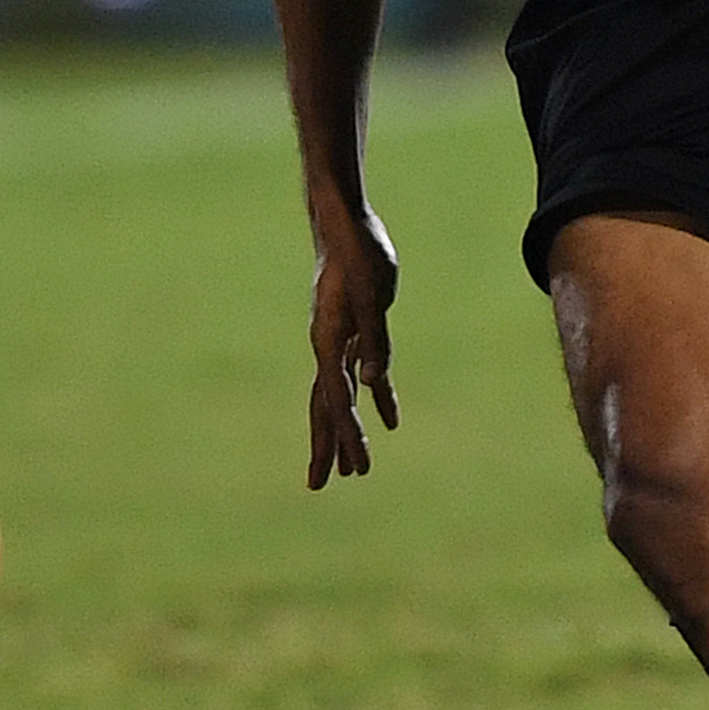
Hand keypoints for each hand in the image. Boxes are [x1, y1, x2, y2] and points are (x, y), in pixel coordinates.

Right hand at [306, 201, 400, 487]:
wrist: (344, 224)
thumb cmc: (359, 254)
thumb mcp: (373, 295)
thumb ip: (375, 338)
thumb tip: (372, 382)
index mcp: (328, 342)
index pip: (336, 399)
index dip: (346, 434)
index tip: (355, 465)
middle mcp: (326, 347)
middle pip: (325, 407)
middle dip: (326, 446)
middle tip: (319, 485)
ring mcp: (337, 341)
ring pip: (338, 396)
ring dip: (345, 431)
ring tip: (350, 468)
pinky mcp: (353, 331)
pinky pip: (360, 375)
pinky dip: (376, 399)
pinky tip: (389, 420)